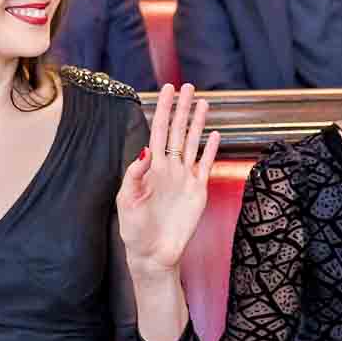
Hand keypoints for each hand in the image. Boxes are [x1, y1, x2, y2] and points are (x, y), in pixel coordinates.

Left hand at [116, 83, 220, 275]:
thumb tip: (145, 149)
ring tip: (203, 102)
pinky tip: (215, 135)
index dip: (163, 110)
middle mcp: (169, 168)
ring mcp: (184, 178)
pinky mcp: (198, 191)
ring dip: (198, 123)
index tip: (167, 90)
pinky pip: (205, 165)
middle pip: (178, 131)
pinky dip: (211, 149)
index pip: (158, 131)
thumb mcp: (126, 201)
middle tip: (188, 86)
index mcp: (150, 168)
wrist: (154, 254)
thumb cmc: (135, 230)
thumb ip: (134, 175)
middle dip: (182, 109)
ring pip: (193, 143)